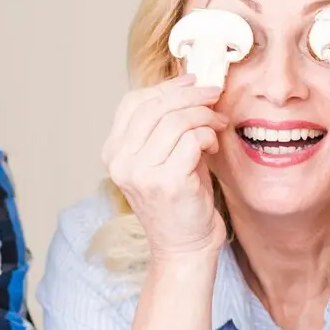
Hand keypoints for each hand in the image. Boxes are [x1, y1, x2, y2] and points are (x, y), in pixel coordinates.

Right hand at [102, 75, 228, 258]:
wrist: (183, 247)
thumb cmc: (179, 201)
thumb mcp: (162, 158)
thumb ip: (165, 125)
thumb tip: (189, 84)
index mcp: (113, 153)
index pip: (133, 103)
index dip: (166, 87)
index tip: (192, 82)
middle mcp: (120, 162)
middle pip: (155, 106)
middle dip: (190, 95)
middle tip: (213, 96)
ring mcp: (140, 173)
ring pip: (176, 121)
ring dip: (203, 117)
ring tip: (216, 125)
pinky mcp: (166, 182)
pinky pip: (192, 140)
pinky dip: (208, 136)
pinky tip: (213, 145)